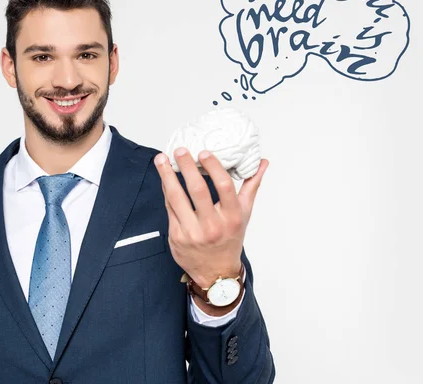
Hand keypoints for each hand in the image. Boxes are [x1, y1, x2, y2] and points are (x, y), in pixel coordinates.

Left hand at [154, 148, 268, 287]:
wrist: (216, 272)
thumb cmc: (230, 238)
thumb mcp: (244, 214)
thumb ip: (251, 186)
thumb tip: (261, 162)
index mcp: (232, 217)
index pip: (224, 187)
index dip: (213, 167)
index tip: (203, 152)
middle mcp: (213, 225)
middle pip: (197, 190)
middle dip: (186, 167)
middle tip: (180, 150)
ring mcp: (193, 232)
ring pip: (177, 198)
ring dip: (167, 176)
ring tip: (162, 159)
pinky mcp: (177, 236)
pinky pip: (169, 208)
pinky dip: (166, 191)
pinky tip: (164, 178)